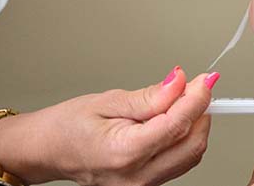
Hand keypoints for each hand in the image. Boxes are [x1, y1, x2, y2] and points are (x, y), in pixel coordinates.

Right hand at [0, 67, 217, 185]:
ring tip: (179, 100)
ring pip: (191, 153)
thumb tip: (181, 83)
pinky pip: (180, 161)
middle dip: (200, 110)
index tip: (206, 78)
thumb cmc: (67, 126)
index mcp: (124, 153)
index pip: (176, 124)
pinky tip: (173, 119)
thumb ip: (150, 96)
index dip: (197, 97)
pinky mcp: (147, 185)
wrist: (47, 150)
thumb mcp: (108, 100)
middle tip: (193, 85)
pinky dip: (184, 138)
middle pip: (192, 142)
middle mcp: (136, 177)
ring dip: (195, 124)